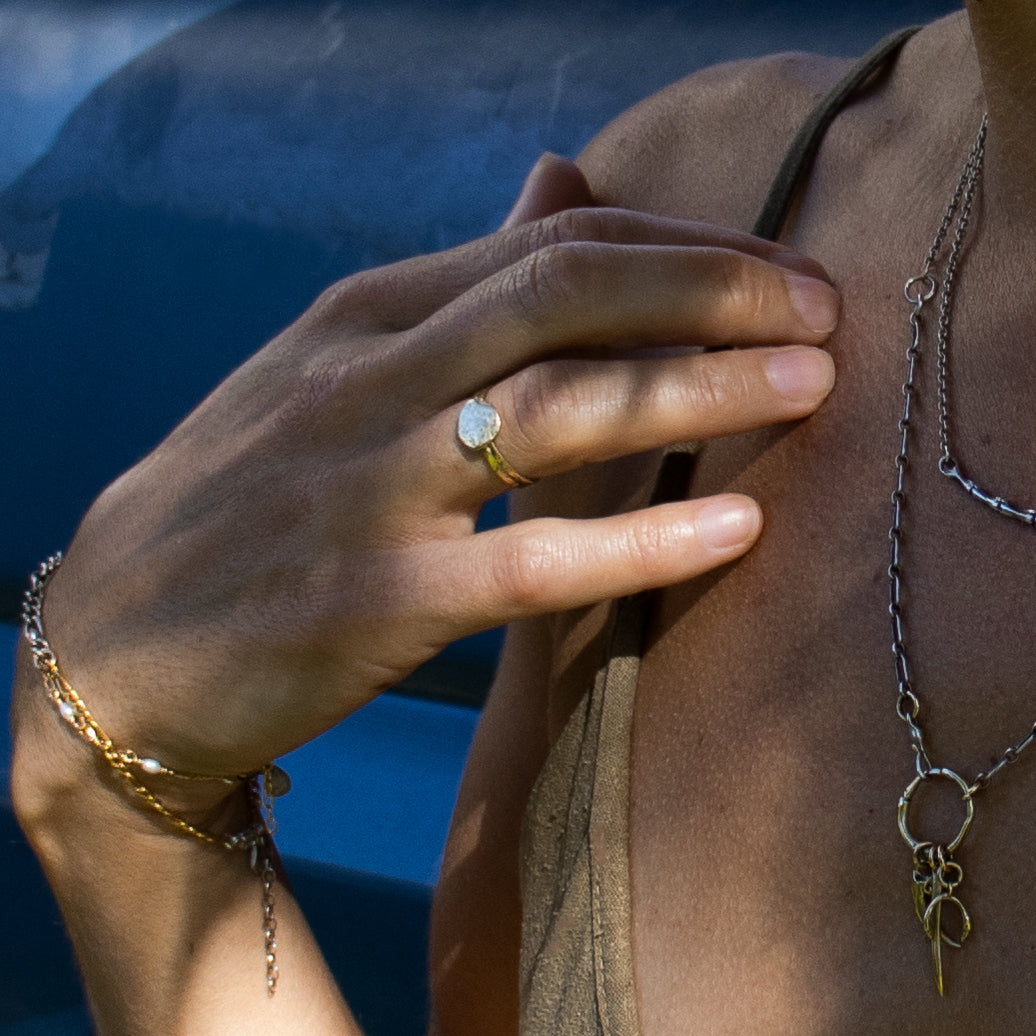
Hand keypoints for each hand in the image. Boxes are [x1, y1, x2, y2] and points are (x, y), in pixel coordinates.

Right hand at [28, 154, 836, 779]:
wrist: (117, 642)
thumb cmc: (242, 500)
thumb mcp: (329, 367)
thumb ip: (455, 287)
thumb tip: (556, 184)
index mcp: (367, 314)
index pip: (552, 245)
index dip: (682, 250)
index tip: (777, 274)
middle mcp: (372, 378)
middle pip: (568, 296)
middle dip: (712, 291)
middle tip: (825, 310)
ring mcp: (373, 488)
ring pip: (563, 410)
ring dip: (700, 388)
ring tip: (810, 384)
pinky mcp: (380, 601)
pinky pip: (533, 562)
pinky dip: (642, 541)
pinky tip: (735, 528)